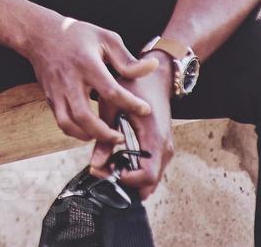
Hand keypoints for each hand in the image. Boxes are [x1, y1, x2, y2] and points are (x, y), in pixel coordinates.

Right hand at [23, 13, 158, 143]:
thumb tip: (152, 68)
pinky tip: (90, 131)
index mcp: (86, 64)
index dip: (130, 104)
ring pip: (68, 123)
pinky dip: (76, 132)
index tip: (145, 110)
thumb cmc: (76, 35)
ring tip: (105, 136)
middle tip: (121, 137)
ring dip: (88, 135)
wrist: (39, 34)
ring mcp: (56, 91)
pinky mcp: (49, 97)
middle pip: (84, 116)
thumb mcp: (105, 38)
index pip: (110, 90)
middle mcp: (69, 80)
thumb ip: (127, 59)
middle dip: (105, 133)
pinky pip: (61, 121)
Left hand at [90, 56, 174, 198]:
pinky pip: (151, 168)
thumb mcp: (112, 107)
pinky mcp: (161, 147)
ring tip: (106, 163)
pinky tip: (117, 160)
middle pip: (149, 182)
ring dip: (129, 177)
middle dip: (125, 181)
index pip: (146, 175)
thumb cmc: (133, 87)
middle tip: (101, 170)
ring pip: (151, 177)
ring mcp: (165, 148)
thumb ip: (104, 137)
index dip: (125, 179)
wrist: (155, 78)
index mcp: (154, 137)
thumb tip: (95, 165)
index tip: (104, 170)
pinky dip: (135, 170)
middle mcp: (164, 147)